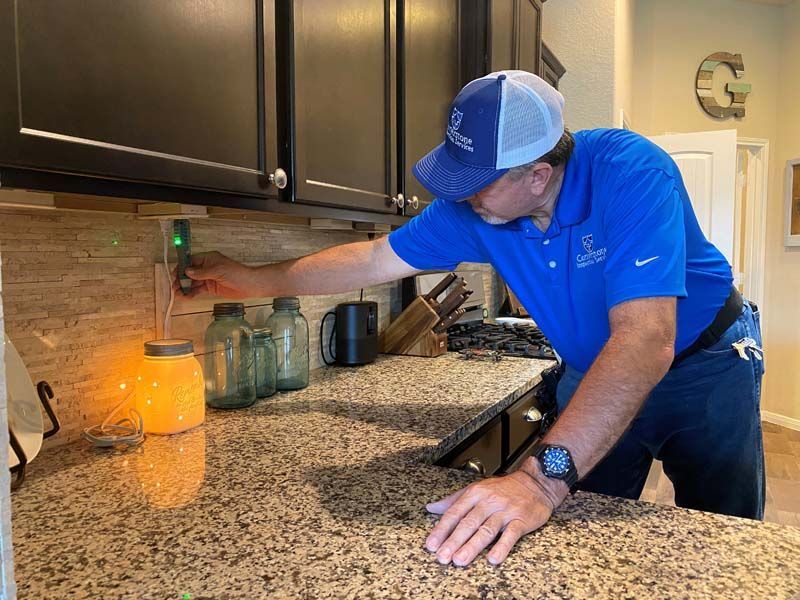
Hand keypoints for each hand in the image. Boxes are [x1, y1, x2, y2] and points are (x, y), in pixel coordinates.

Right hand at [173, 251, 258, 298]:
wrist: (249, 285)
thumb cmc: (237, 273)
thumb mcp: (218, 271)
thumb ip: (202, 272)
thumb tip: (187, 271)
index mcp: (208, 259)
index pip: (190, 261)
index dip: (181, 267)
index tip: (174, 274)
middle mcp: (207, 267)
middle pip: (189, 272)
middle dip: (181, 279)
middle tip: (174, 286)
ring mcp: (208, 278)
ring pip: (193, 282)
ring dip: (184, 287)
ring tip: (177, 294)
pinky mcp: (211, 287)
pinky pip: (198, 290)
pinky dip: (191, 293)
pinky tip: (185, 297)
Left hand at [425, 461, 567, 566]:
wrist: (535, 483)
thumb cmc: (503, 488)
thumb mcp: (476, 489)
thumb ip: (453, 500)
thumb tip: (431, 508)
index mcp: (475, 493)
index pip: (455, 512)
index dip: (442, 529)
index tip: (432, 544)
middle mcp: (489, 501)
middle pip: (468, 523)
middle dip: (453, 541)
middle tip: (442, 556)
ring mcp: (505, 511)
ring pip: (486, 530)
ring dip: (472, 546)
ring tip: (460, 560)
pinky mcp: (521, 520)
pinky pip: (510, 535)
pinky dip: (502, 547)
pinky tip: (493, 558)